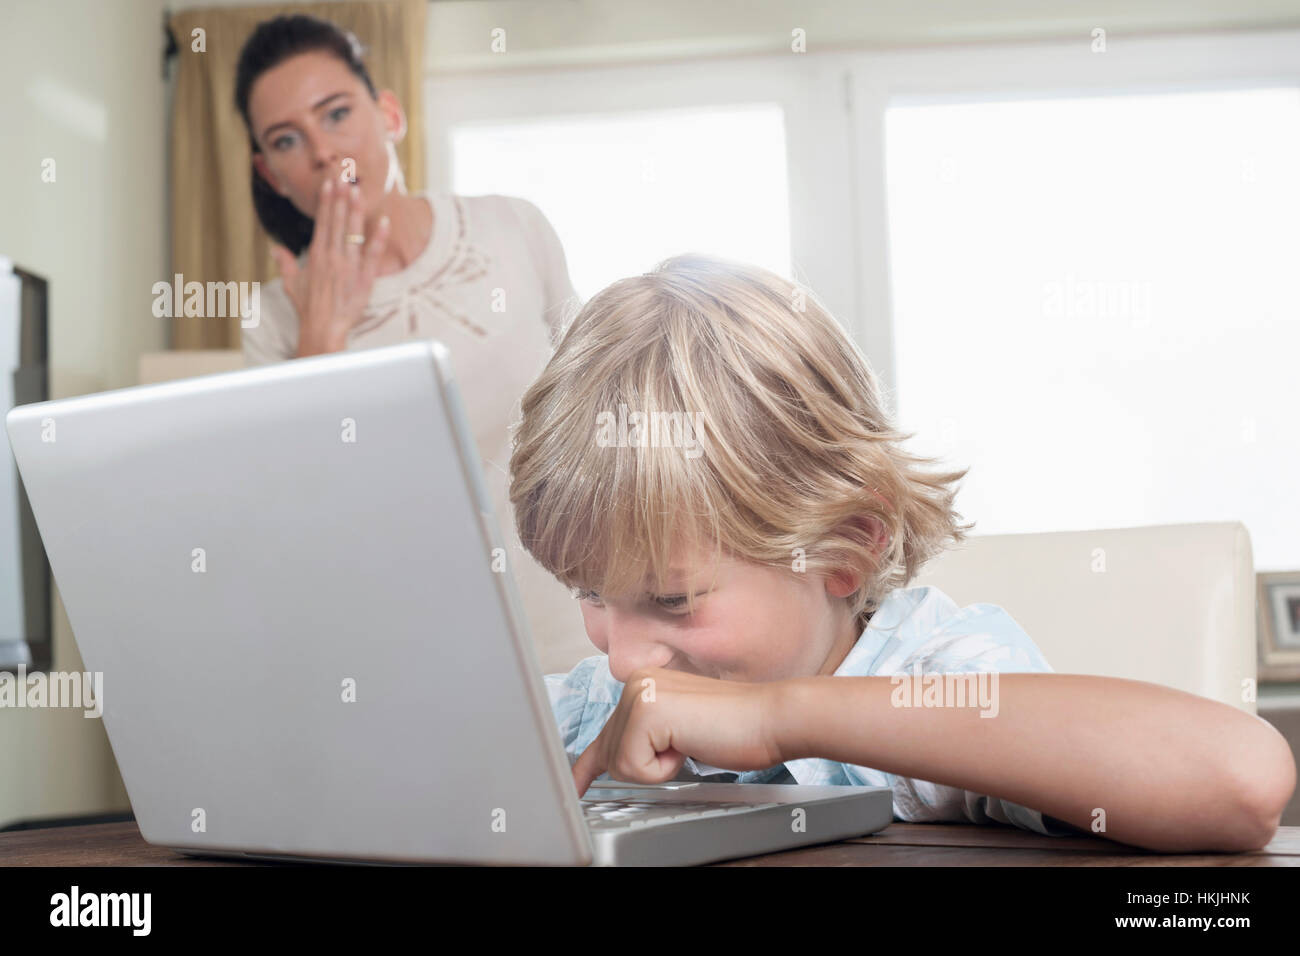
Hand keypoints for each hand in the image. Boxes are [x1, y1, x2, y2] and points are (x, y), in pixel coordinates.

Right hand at [270, 177, 391, 357]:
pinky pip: (373, 255)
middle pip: (338, 222)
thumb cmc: (308, 308)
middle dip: (341, 197)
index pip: (323, 222)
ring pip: (353, 233)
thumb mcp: (292, 284)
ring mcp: (349, 267)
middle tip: (345, 175)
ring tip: (359, 190)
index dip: (327, 201)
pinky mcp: (365, 279)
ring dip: (356, 211)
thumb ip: (285, 263)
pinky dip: (379, 238)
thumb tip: (275, 248)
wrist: (323, 329)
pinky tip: (384, 222)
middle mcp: (332, 257)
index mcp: (316, 255)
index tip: (330, 183)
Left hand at [570, 666, 788, 796]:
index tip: (575, 786)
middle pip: (608, 754)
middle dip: (645, 767)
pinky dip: (663, 770)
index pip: (605, 733)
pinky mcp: (645, 711)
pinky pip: (634, 767)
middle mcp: (634, 682)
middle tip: (687, 747)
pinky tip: (688, 744)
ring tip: (691, 743)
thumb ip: (645, 739)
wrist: (770, 719)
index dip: (587, 767)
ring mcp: (637, 693)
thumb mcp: (678, 733)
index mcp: (642, 683)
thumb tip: (611, 763)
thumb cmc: (736, 729)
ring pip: (619, 764)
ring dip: (657, 768)